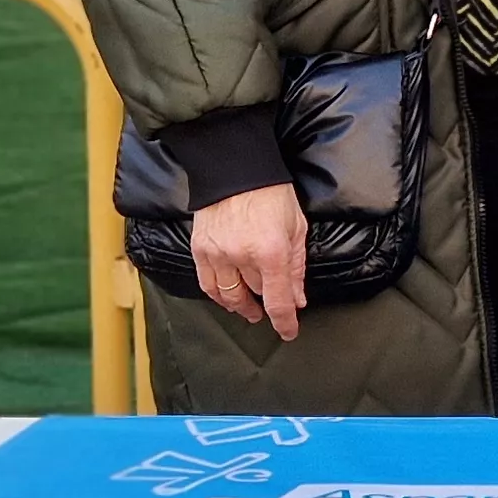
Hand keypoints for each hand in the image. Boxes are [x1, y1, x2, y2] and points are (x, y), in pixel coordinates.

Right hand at [193, 183, 307, 338]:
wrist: (235, 166)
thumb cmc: (270, 192)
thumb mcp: (295, 226)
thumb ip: (296, 266)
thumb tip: (297, 298)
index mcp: (271, 251)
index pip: (277, 301)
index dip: (284, 322)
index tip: (288, 332)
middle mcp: (242, 256)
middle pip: (256, 295)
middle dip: (266, 301)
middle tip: (272, 308)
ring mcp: (218, 253)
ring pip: (228, 295)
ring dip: (240, 305)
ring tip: (248, 309)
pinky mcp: (200, 249)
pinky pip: (207, 283)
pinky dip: (218, 294)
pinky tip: (226, 295)